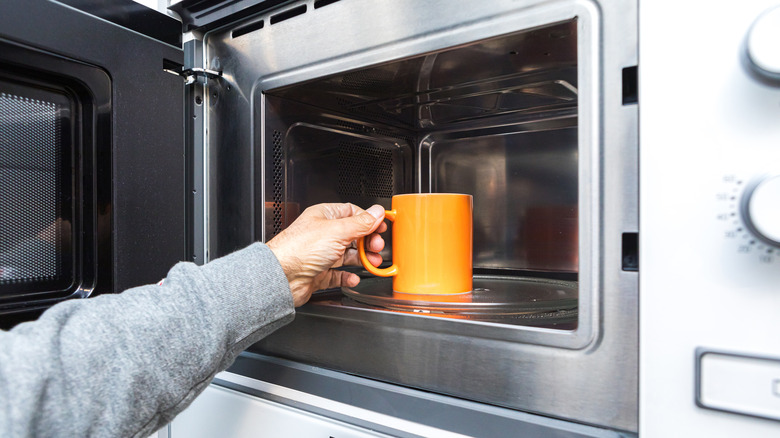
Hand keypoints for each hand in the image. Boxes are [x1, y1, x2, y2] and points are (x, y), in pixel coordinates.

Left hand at [267, 203, 386, 306]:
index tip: (381, 227)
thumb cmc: (299, 249)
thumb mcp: (338, 230)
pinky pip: (338, 274)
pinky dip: (348, 276)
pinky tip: (354, 277)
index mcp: (325, 216)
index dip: (368, 220)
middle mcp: (322, 234)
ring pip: (347, 255)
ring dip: (362, 259)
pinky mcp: (318, 273)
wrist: (281, 277)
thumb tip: (377, 212)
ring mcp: (320, 254)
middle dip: (368, 242)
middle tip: (376, 247)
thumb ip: (361, 223)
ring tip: (372, 262)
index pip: (352, 213)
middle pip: (353, 235)